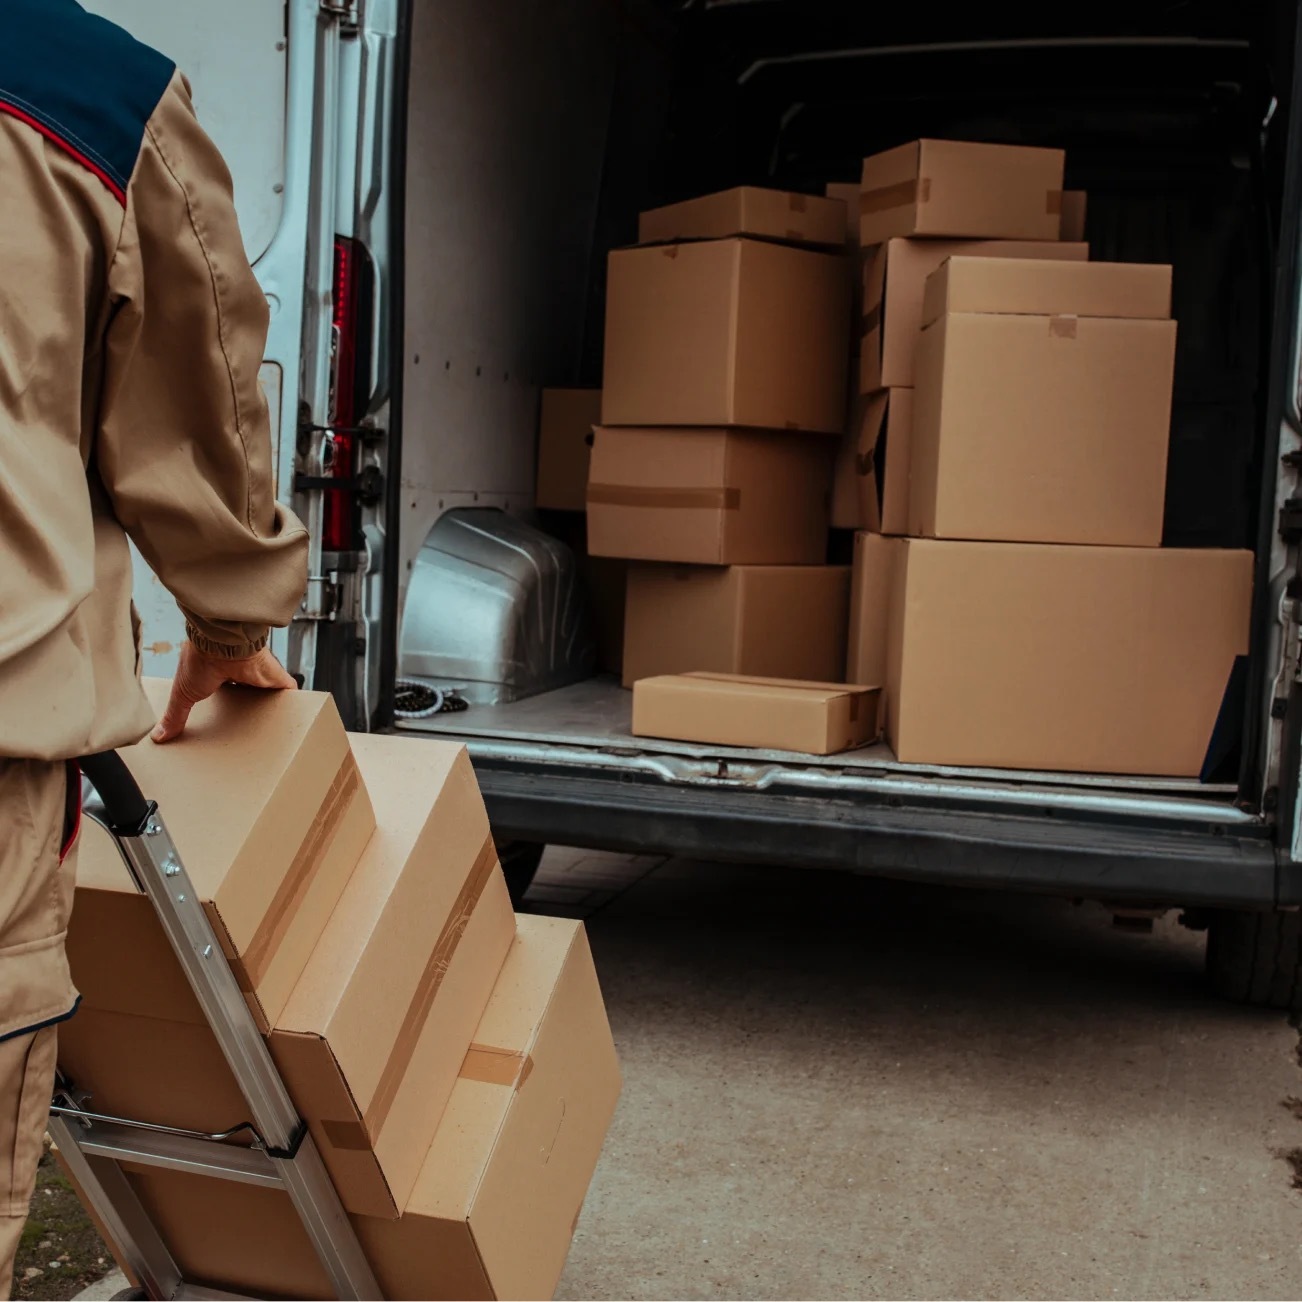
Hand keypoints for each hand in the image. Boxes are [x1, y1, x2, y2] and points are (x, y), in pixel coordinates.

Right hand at [151, 641, 296, 743]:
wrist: (221, 644)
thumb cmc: (199, 660)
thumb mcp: (184, 694)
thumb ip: (175, 715)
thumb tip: (159, 736)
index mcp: (220, 673)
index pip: (226, 690)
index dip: (228, 704)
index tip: (228, 720)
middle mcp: (243, 673)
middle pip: (250, 693)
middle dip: (253, 708)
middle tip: (254, 728)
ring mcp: (261, 674)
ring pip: (271, 693)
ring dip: (274, 706)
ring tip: (276, 728)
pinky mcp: (276, 677)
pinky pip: (290, 691)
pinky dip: (296, 702)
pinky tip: (299, 716)